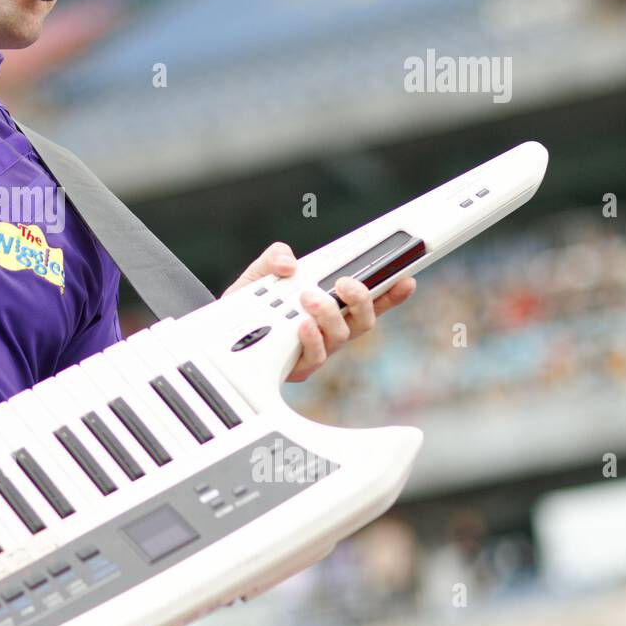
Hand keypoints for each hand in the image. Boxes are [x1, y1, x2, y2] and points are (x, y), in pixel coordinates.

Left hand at [224, 241, 416, 382]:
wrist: (220, 334)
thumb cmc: (248, 306)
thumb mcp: (260, 275)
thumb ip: (274, 258)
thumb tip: (288, 261)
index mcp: (330, 307)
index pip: (369, 300)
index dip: (392, 291)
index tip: (406, 277)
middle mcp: (329, 330)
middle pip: (364, 320)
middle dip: (362, 299)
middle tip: (345, 283)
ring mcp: (316, 349)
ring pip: (340, 336)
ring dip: (328, 313)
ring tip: (309, 298)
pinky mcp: (298, 366)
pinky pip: (314, 357)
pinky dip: (311, 339)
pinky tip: (302, 325)